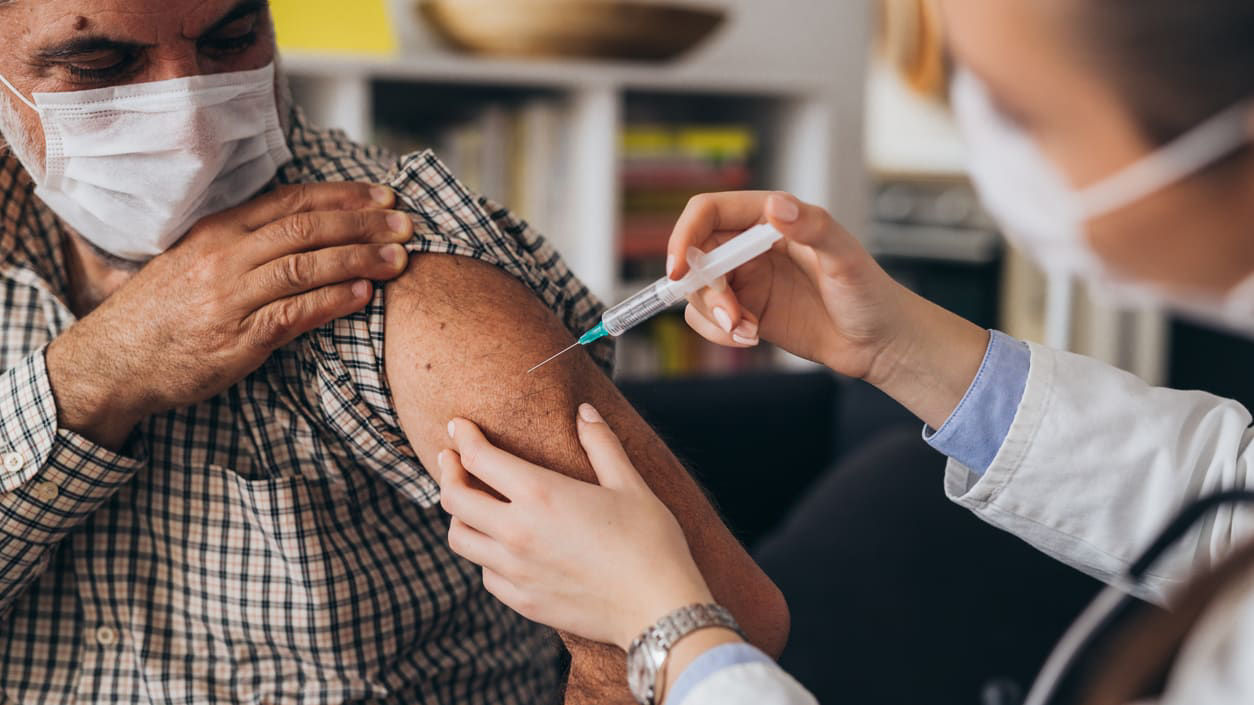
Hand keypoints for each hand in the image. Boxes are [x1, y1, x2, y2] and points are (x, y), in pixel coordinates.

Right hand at [46, 182, 413, 448]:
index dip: (344, 196)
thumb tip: (308, 227)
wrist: (114, 361)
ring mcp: (230, 298)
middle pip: (308, 228)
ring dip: (360, 260)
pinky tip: (364, 295)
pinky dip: (333, 301)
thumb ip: (246, 242)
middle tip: (407, 224)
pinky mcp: (237, 340)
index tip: (384, 196)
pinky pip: (294, 314)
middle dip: (365, 224)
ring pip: (306, 266)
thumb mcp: (196, 260)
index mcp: (219, 230)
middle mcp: (225, 257)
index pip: (292, 201)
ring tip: (399, 259)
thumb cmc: (163, 312)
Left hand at [434, 404, 714, 650]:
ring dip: (458, 516)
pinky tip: (499, 546)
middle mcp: (517, 531)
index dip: (463, 437)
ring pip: (459, 539)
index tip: (458, 426)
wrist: (658, 608)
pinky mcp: (522, 601)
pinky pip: (485, 573)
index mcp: (540, 493)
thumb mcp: (629, 484)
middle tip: (451, 458)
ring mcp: (515, 570)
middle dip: (447, 472)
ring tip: (469, 503)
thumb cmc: (651, 542)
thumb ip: (601, 444)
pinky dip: (483, 554)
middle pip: (454, 498)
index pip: (479, 458)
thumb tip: (584, 411)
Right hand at [669, 191, 988, 427]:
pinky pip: (707, 318)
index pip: (709, 212)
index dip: (686, 234)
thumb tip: (777, 207)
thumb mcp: (846, 257)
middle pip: (696, 255)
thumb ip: (813, 228)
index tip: (680, 268)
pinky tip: (750, 337)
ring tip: (747, 332)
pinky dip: (718, 332)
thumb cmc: (871, 294)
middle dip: (703, 288)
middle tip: (731, 315)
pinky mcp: (745, 311)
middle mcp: (751, 245)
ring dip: (712, 314)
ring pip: (697, 290)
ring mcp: (746, 280)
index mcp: (771, 218)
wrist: (879, 343)